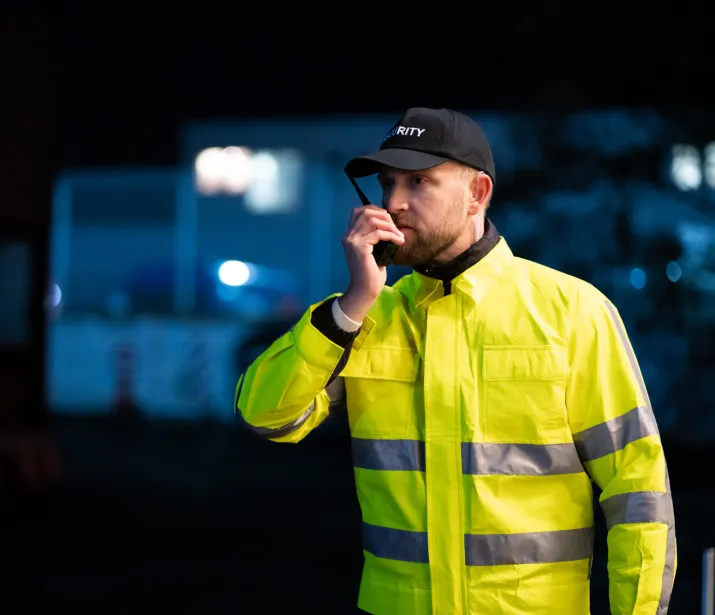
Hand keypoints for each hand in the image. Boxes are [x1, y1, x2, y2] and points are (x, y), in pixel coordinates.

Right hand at [340, 205, 403, 320]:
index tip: (388, 220)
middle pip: (366, 212)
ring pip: (372, 220)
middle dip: (385, 218)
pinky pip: (378, 233)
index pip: (358, 211)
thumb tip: (387, 221)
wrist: (365, 289)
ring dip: (390, 226)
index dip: (375, 210)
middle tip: (396, 230)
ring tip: (399, 236)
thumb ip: (374, 235)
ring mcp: (352, 241)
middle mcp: (348, 235)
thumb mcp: (373, 249)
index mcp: (349, 235)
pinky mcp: (359, 247)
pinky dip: (391, 235)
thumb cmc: (371, 272)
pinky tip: (399, 242)